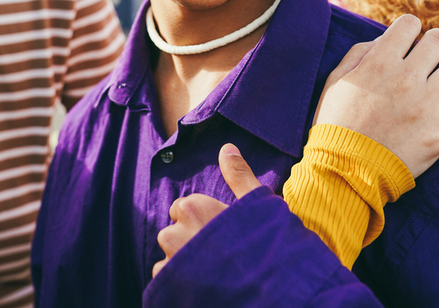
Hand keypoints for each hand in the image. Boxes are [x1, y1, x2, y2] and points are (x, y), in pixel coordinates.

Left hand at [152, 144, 259, 276]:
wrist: (273, 291)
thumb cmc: (266, 246)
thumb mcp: (258, 205)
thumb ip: (238, 176)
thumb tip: (227, 147)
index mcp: (193, 208)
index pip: (182, 208)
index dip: (201, 220)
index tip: (219, 231)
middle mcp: (175, 233)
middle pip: (172, 233)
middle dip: (189, 241)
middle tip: (218, 254)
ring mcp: (170, 262)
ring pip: (168, 257)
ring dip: (183, 263)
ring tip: (213, 272)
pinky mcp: (168, 287)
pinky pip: (166, 279)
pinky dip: (179, 283)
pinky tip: (204, 287)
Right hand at [314, 14, 438, 177]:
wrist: (346, 169)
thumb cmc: (336, 123)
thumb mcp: (334, 82)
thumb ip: (358, 54)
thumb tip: (383, 40)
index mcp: (379, 64)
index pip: (409, 24)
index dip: (409, 28)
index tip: (407, 41)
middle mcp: (406, 79)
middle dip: (435, 44)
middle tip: (429, 57)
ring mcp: (428, 105)